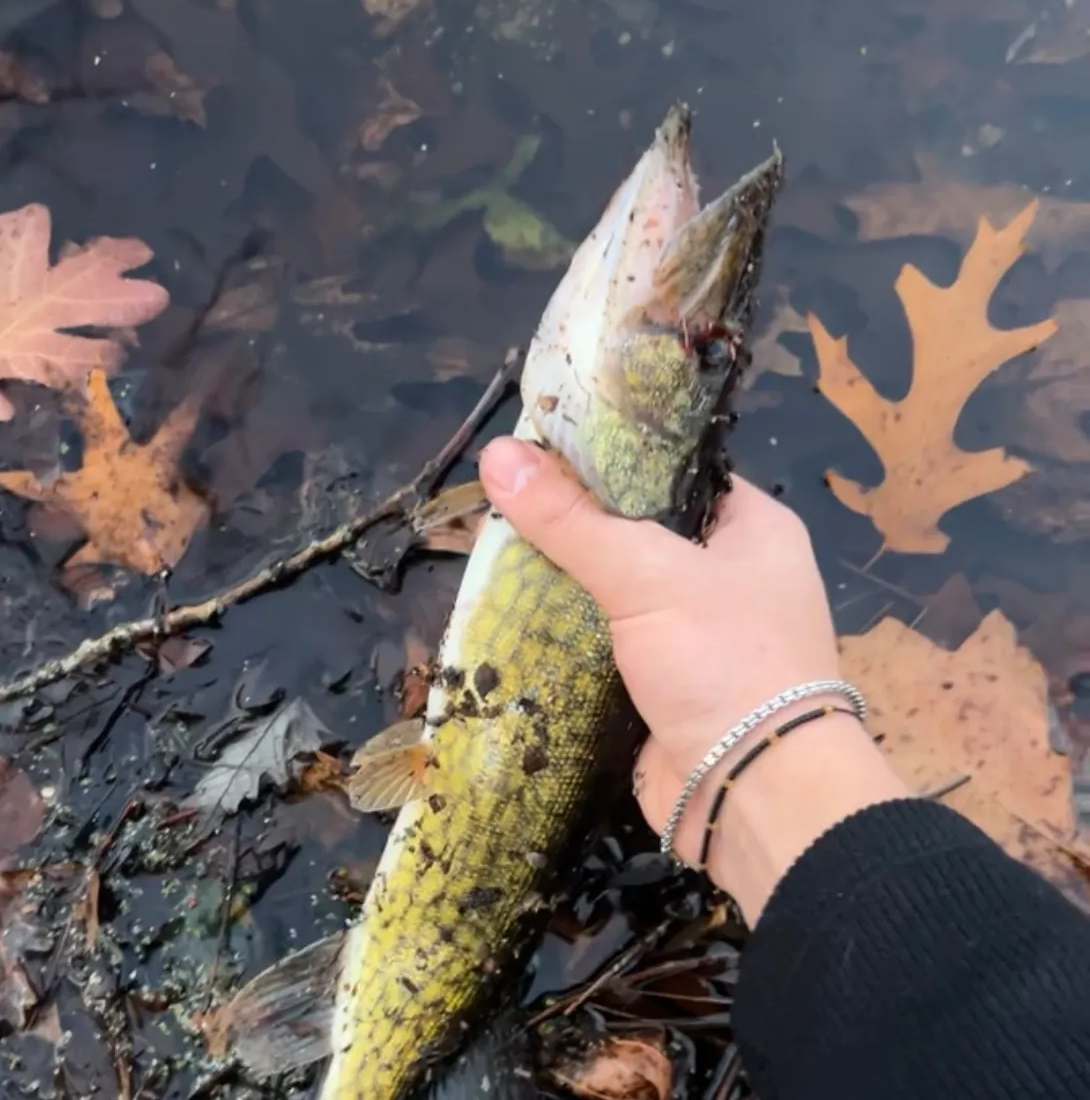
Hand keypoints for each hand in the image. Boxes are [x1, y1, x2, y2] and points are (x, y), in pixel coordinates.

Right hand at [479, 436, 908, 919]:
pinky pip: (605, 644)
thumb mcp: (647, 574)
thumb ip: (571, 519)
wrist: (753, 798)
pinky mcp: (662, 685)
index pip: (673, 470)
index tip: (540, 446)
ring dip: (563, 581)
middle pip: (637, 530)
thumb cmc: (723, 661)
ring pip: (616, 590)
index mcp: (753, 528)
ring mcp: (695, 635)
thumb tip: (497, 455)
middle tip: (502, 500)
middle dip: (574, 522)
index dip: (610, 456)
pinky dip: (565, 634)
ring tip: (492, 548)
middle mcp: (729, 575)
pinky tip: (510, 612)